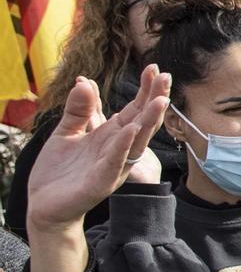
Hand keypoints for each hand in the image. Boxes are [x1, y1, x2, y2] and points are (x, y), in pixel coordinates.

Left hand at [25, 67, 172, 234]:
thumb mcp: (66, 132)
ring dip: (148, 120)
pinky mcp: (101, 182)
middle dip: (155, 99)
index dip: (145, 90)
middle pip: (142, 121)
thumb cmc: (59, 171)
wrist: (44, 204)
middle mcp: (119, 149)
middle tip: (165, 76)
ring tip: (159, 100)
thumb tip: (84, 81)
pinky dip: (124, 145)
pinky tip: (130, 130)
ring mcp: (113, 166)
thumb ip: (78, 109)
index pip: (134, 109)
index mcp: (111, 136)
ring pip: (136, 140)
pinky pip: (115, 161)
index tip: (153, 68)